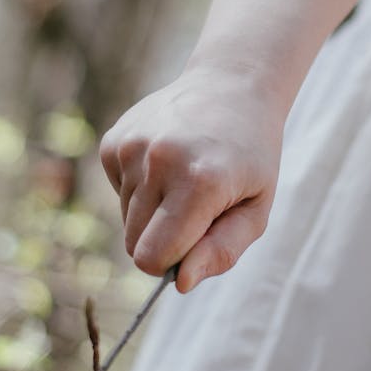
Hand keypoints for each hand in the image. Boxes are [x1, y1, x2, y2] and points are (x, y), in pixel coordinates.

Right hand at [99, 65, 283, 293]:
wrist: (231, 87)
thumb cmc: (250, 158)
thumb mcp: (256, 209)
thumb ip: (222, 252)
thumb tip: (180, 282)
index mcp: (200, 182)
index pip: (153, 258)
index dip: (172, 264)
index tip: (196, 244)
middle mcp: (159, 161)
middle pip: (135, 245)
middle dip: (164, 240)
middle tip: (198, 209)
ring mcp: (131, 147)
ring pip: (126, 220)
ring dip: (154, 212)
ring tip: (185, 177)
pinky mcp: (113, 141)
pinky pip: (118, 193)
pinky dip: (141, 188)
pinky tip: (167, 162)